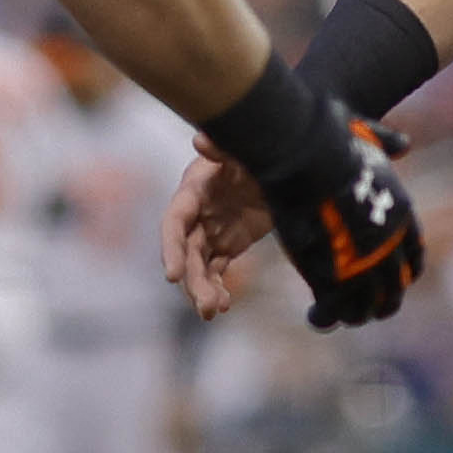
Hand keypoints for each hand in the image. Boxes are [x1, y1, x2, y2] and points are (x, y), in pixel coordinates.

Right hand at [162, 147, 269, 313]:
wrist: (281, 164)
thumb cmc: (256, 152)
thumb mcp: (241, 151)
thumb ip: (221, 149)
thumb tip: (201, 141)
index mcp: (193, 191)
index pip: (175, 223)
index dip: (171, 249)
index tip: (172, 276)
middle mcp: (196, 215)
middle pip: (186, 253)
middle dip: (192, 281)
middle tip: (206, 307)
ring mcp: (210, 232)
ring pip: (199, 267)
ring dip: (203, 290)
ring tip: (214, 311)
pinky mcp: (226, 245)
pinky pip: (216, 271)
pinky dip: (217, 288)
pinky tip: (223, 306)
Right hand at [256, 120, 428, 331]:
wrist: (311, 154)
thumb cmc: (331, 138)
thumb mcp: (368, 135)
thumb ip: (384, 141)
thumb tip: (403, 143)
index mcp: (402, 215)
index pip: (413, 257)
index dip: (403, 272)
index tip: (393, 279)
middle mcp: (390, 246)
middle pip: (393, 289)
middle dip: (381, 302)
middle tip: (367, 310)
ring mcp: (363, 264)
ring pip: (365, 306)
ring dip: (353, 314)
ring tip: (338, 315)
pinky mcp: (331, 276)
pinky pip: (334, 308)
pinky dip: (326, 316)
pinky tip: (316, 315)